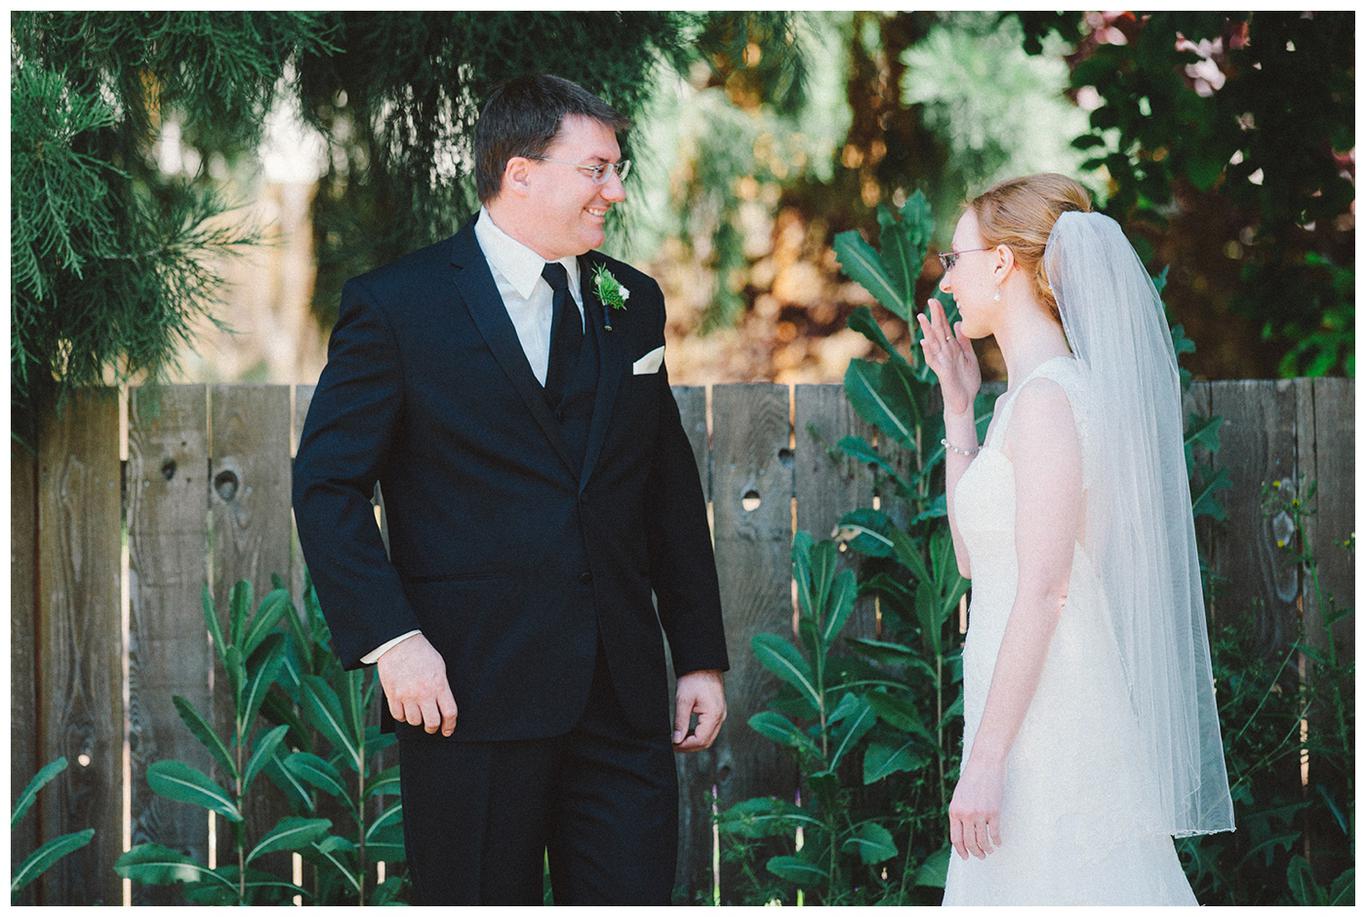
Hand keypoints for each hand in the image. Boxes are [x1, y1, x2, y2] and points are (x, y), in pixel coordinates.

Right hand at [376, 633, 457, 736]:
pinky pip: (398, 716)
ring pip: (414, 721)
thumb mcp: (440, 667)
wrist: (399, 643)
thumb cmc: (422, 653)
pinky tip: (405, 709)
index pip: (449, 713)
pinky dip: (402, 716)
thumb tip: (444, 705)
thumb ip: (442, 687)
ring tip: (417, 713)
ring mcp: (407, 695)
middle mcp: (424, 693)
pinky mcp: (392, 695)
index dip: (450, 725)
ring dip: (417, 720)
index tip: (448, 730)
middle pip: (432, 722)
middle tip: (432, 726)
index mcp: (439, 685)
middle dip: (433, 727)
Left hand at [673, 669, 725, 751]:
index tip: (673, 745)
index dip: (686, 745)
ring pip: (708, 737)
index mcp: (714, 715)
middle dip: (690, 746)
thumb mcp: (683, 701)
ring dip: (694, 741)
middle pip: (706, 742)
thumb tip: (677, 739)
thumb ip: (680, 722)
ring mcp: (720, 714)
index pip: (701, 740)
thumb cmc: (694, 678)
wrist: (703, 662)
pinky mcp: (717, 711)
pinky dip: (699, 734)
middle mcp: (720, 717)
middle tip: (674, 745)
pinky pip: (710, 729)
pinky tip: (687, 731)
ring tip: (679, 739)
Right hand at [916, 298, 980, 416]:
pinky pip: (934, 361)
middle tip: (930, 301)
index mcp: (952, 348)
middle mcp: (944, 353)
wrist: (965, 401)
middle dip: (934, 317)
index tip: (937, 300)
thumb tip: (958, 324)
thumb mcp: (969, 357)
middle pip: (938, 332)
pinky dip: (928, 351)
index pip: (945, 328)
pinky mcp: (942, 373)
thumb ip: (963, 342)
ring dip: (927, 331)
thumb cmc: (966, 381)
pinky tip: (924, 342)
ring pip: (933, 344)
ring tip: (922, 318)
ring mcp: (942, 362)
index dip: (941, 315)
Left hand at [947, 755, 1004, 859]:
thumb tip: (963, 831)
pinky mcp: (993, 812)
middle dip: (975, 853)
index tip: (965, 857)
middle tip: (980, 856)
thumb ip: (959, 812)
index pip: (956, 838)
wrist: (984, 763)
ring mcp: (980, 814)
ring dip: (986, 849)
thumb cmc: (972, 778)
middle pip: (969, 843)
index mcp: (954, 811)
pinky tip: (998, 842)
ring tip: (989, 850)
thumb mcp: (959, 796)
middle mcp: (965, 814)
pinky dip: (997, 841)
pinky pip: (995, 833)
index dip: (961, 850)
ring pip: (983, 841)